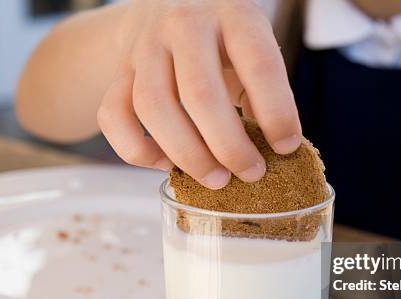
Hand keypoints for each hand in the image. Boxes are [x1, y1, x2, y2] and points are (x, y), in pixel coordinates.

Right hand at [96, 0, 301, 188]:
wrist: (167, 4)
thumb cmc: (223, 38)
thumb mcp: (254, 45)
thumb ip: (263, 88)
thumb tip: (274, 145)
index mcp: (233, 15)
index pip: (258, 65)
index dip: (276, 112)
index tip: (286, 148)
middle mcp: (185, 25)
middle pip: (200, 95)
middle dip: (229, 146)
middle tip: (251, 174)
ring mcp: (145, 47)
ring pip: (153, 107)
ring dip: (187, 154)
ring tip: (217, 179)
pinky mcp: (119, 72)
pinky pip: (113, 117)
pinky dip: (137, 151)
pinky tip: (166, 165)